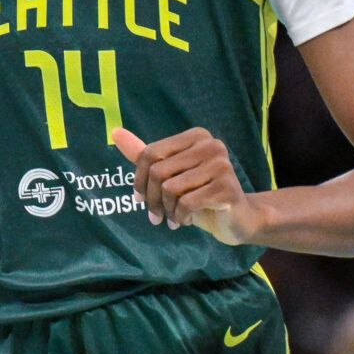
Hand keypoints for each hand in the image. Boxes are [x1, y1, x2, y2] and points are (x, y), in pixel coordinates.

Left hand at [112, 127, 265, 244]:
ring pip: (170, 189)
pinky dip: (180, 217)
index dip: (139, 180)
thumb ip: (145, 155)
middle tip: (155, 216)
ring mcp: (222, 165)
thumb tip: (116, 133)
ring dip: (167, 210)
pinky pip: (186, 203)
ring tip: (173, 218)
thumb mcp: (170, 175)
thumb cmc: (200, 194)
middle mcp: (211, 145)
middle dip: (152, 199)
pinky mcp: (227, 187)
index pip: (150, 153)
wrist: (237, 218)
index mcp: (196, 136)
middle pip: (158, 172)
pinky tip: (184, 221)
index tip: (139, 199)